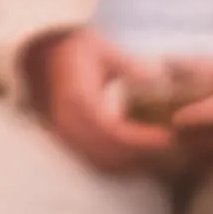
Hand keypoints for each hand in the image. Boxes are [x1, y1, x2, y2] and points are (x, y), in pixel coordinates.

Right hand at [36, 31, 212, 175]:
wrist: (39, 52)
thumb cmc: (74, 48)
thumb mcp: (102, 49)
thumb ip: (129, 65)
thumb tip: (160, 78)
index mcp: (79, 99)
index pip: (115, 132)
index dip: (143, 140)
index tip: (169, 138)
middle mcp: (68, 122)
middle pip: (110, 155)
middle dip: (143, 158)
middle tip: (173, 153)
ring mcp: (64, 133)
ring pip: (101, 162)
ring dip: (131, 165)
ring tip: (159, 158)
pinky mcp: (65, 139)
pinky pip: (92, 160)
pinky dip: (117, 164)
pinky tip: (137, 159)